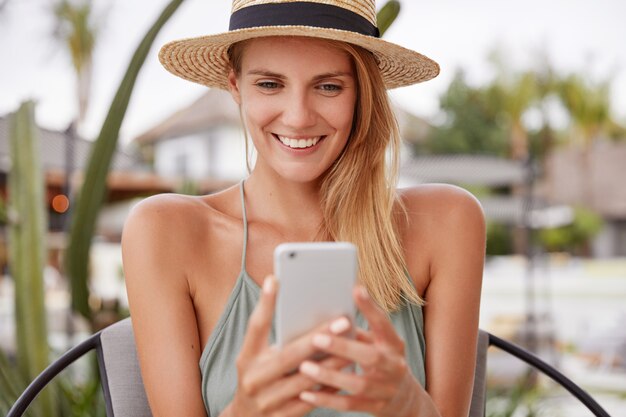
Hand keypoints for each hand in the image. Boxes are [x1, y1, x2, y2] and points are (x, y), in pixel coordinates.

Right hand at [226, 275, 350, 416]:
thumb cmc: (258, 375)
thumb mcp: (255, 355)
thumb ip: (269, 331)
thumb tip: (287, 295)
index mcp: (246, 357)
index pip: (256, 326)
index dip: (266, 303)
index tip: (277, 279)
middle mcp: (254, 378)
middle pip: (289, 355)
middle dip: (319, 336)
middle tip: (343, 320)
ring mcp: (268, 401)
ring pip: (306, 378)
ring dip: (332, 360)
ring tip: (352, 344)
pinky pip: (312, 400)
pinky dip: (330, 384)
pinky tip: (346, 371)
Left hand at [297, 286, 424, 416]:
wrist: (406, 400)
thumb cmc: (382, 361)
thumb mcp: (378, 344)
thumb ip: (357, 333)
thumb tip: (330, 315)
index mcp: (393, 344)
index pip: (383, 324)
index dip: (371, 307)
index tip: (355, 289)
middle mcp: (394, 366)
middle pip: (370, 357)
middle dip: (343, 347)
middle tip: (317, 338)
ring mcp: (386, 389)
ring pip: (357, 384)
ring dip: (329, 376)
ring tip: (304, 366)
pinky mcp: (375, 408)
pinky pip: (348, 405)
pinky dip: (326, 400)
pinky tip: (306, 393)